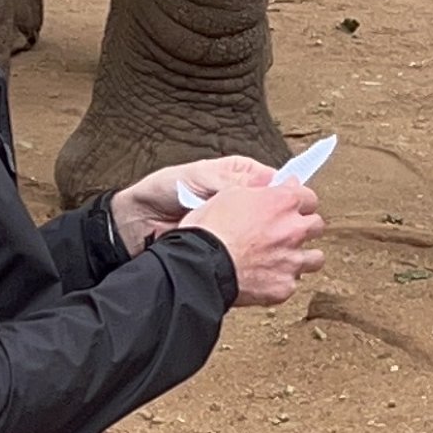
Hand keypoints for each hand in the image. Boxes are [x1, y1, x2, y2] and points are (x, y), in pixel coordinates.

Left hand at [112, 154, 273, 257]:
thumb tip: (264, 184)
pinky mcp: (227, 245)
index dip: (287, 193)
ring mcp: (236, 224)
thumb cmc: (164, 190)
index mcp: (240, 175)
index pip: (276, 182)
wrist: (137, 220)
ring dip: (269, 240)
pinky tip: (252, 258)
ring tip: (267, 244)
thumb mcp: (197, 177)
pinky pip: (248, 250)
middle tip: (283, 228)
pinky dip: (252, 255)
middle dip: (281, 219)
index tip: (295, 204)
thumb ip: (229, 182)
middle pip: (277, 210)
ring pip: (266, 233)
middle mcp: (243, 199)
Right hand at [193, 172, 322, 308]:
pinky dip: (281, 281)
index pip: (309, 198)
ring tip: (285, 259)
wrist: (200, 266)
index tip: (292, 206)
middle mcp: (294, 230)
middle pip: (317, 226)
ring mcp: (292, 260)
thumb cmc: (209, 229)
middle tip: (288, 233)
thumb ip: (260, 189)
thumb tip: (276, 184)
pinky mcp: (284, 286)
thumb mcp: (230, 194)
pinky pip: (292, 283)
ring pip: (315, 258)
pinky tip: (266, 279)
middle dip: (305, 228)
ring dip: (303, 257)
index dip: (300, 202)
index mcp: (283, 203)